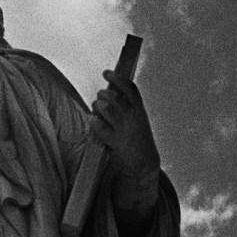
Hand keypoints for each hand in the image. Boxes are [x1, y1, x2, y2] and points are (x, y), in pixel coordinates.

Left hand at [95, 72, 162, 217]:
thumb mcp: (139, 121)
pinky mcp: (115, 141)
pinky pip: (100, 127)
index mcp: (140, 111)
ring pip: (106, 109)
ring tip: (96, 108)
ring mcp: (124, 130)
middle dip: (102, 94)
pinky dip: (94, 121)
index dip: (117, 78)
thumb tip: (110, 93)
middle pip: (114, 98)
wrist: (144, 164)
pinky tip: (92, 120)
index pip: (130, 89)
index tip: (106, 73)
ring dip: (97, 106)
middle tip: (99, 97)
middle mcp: (133, 118)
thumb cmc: (138, 140)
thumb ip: (128, 107)